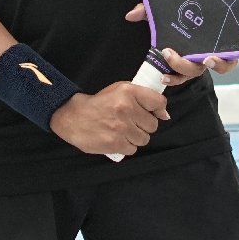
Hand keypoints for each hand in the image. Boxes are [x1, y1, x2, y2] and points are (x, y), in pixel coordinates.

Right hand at [49, 83, 169, 156]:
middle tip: (130, 122)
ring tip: (122, 131)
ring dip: (135, 137)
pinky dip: (126, 146)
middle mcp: (126, 108)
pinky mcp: (115, 143)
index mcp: (128, 92)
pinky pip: (133, 149)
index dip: (157, 110)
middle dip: (143, 125)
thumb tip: (165, 114)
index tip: (150, 112)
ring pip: (144, 139)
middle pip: (153, 125)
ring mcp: (121, 127)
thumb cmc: (99, 103)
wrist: (74, 116)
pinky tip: (117, 138)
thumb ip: (143, 97)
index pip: (159, 103)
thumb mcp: (120, 90)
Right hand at [124, 2, 238, 85]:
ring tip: (206, 59)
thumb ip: (146, 12)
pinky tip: (216, 56)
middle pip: (191, 72)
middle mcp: (198, 56)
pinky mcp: (229, 48)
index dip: (172, 79)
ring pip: (212, 69)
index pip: (177, 74)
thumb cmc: (183, 8)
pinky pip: (230, 62)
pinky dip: (224, 63)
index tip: (162, 77)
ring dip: (209, 67)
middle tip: (168, 53)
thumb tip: (130, 15)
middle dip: (180, 67)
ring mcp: (214, 52)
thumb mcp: (162, 10)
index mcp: (183, 53)